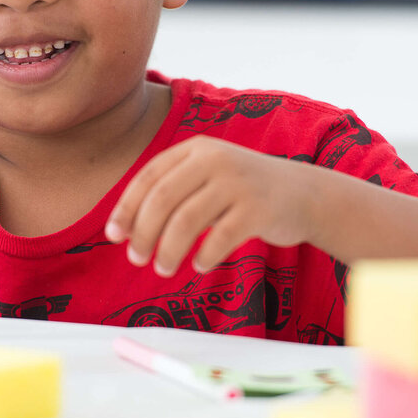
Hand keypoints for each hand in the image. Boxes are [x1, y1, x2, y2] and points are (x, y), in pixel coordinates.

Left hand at [106, 136, 317, 276]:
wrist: (303, 194)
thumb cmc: (242, 191)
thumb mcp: (207, 176)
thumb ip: (172, 192)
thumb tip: (124, 229)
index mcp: (195, 148)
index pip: (148, 177)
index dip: (126, 208)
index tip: (114, 236)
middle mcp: (215, 159)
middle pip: (162, 200)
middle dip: (143, 233)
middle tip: (136, 259)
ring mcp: (238, 182)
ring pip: (186, 221)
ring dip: (168, 251)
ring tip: (163, 269)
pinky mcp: (258, 209)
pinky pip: (219, 238)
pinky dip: (203, 257)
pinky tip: (199, 265)